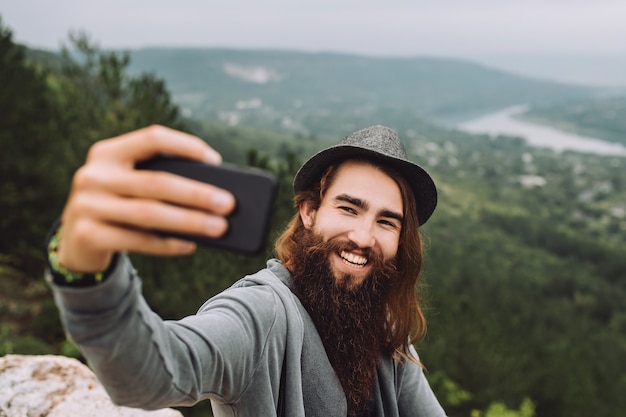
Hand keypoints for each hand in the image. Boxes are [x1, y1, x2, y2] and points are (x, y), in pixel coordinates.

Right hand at [57, 125, 235, 272]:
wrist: (75, 240)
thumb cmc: (119, 205)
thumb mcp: (130, 186)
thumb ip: (160, 182)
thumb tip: (214, 196)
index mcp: (107, 152)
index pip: (152, 138)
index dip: (186, 146)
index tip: (216, 161)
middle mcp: (93, 175)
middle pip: (156, 182)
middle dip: (197, 194)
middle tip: (229, 204)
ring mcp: (86, 205)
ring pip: (149, 213)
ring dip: (189, 221)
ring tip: (219, 228)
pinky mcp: (87, 235)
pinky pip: (137, 240)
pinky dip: (167, 244)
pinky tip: (190, 245)